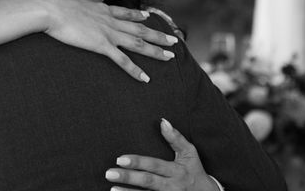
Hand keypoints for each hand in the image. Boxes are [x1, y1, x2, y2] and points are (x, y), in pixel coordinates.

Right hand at [44, 0, 177, 82]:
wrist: (52, 8)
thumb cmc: (54, 6)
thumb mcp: (69, 3)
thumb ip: (74, 7)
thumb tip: (68, 6)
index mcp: (102, 10)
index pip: (125, 13)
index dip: (138, 16)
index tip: (148, 16)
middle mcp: (110, 21)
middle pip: (140, 29)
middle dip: (158, 35)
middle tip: (174, 40)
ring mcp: (108, 33)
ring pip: (138, 43)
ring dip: (156, 51)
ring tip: (170, 57)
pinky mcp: (101, 45)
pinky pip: (122, 60)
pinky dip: (135, 70)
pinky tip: (145, 78)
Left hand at [105, 118, 219, 190]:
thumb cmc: (195, 171)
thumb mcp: (189, 154)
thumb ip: (176, 138)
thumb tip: (162, 121)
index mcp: (176, 170)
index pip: (154, 165)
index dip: (137, 162)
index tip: (120, 159)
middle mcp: (171, 186)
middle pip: (148, 181)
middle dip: (128, 177)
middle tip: (109, 173)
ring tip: (112, 189)